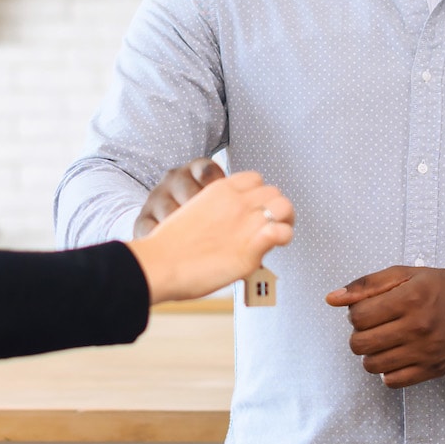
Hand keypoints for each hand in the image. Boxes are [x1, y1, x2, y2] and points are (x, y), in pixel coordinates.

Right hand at [125, 171, 294, 302]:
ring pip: (284, 207)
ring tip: (275, 236)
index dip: (258, 195)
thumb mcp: (194, 213)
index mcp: (220, 189)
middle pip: (273, 192)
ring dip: (285, 220)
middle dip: (274, 208)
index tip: (254, 210)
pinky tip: (273, 246)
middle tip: (268, 226)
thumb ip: (215, 212)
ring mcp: (246, 221)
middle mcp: (236, 201)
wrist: (159, 264)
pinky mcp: (251, 246)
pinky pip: (282, 232)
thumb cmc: (171, 246)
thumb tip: (225, 224)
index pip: (254, 179)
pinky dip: (283, 237)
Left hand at [324, 268, 444, 387]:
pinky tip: (397, 355)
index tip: (369, 309)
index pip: (358, 316)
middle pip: (360, 343)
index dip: (356, 313)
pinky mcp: (433, 370)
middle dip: (359, 334)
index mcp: (410, 298)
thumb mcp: (406, 274)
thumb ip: (366, 284)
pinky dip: (388, 371)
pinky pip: (392, 381)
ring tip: (385, 341)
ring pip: (372, 365)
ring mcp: (426, 352)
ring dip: (371, 353)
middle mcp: (418, 326)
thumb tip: (332, 298)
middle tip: (375, 326)